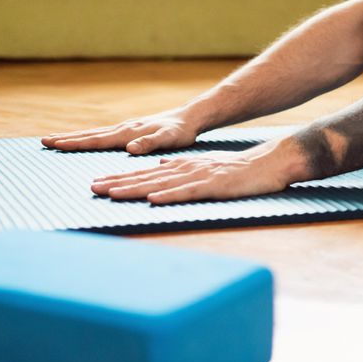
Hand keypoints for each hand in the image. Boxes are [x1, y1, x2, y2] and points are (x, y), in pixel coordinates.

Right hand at [41, 110, 200, 154]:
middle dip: (66, 138)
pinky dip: (89, 137)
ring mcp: (125, 128)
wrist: (189, 118)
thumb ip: (150, 143)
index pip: (96, 139)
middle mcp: (123, 128)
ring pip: (94, 133)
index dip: (75, 143)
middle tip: (43, 141)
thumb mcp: (169, 139)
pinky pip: (104, 135)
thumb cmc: (180, 131)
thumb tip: (129, 148)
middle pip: (89, 134)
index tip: (55, 144)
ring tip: (56, 140)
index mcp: (128, 132)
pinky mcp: (129, 130)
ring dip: (75, 137)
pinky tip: (85, 140)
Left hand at [91, 139, 304, 203]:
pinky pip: (188, 192)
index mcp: (183, 167)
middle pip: (146, 177)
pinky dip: (169, 195)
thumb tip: (162, 167)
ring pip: (160, 183)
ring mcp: (199, 176)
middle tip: (93, 188)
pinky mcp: (214, 185)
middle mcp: (185, 169)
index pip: (146, 173)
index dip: (121, 178)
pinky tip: (153, 199)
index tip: (98, 183)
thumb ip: (183, 168)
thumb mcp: (206, 167)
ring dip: (135, 189)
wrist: (269, 162)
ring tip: (112, 194)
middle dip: (118, 182)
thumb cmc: (239, 169)